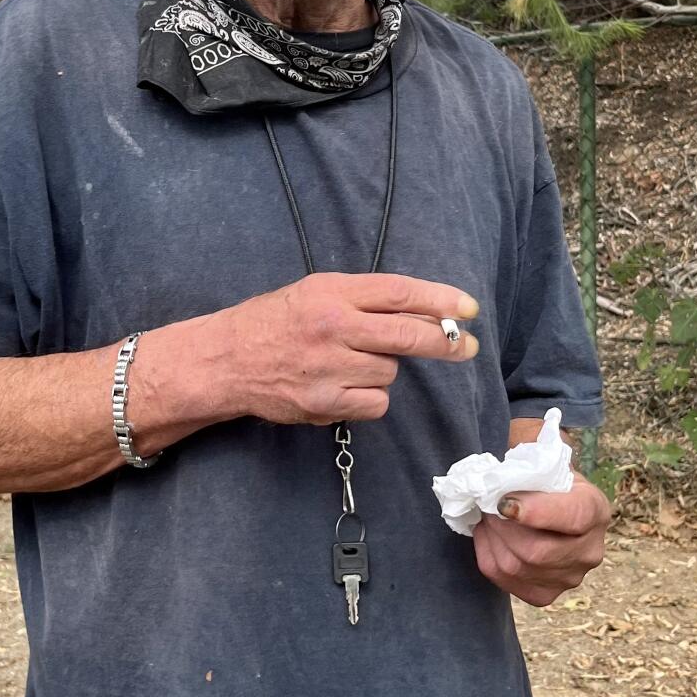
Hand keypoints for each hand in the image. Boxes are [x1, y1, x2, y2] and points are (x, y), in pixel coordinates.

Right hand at [207, 271, 478, 425]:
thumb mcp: (317, 292)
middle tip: (467, 346)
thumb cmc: (277, 322)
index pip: (399, 292)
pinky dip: (368, 399)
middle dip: (446, 341)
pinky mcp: (324, 403)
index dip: (440, 300)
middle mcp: (333, 327)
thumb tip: (424, 310)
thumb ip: (365, 299)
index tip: (469, 308)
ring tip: (348, 363)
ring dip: (381, 370)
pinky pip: (375, 404)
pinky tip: (343, 387)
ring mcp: (329, 368)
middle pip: (408, 335)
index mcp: (332, 293)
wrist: (228, 360)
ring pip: (390, 373)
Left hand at [473, 472, 609, 606]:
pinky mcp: (546, 594)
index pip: (572, 517)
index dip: (535, 512)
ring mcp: (571, 578)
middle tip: (486, 506)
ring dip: (491, 540)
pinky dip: (488, 556)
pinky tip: (489, 537)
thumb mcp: (546, 466)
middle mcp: (590, 551)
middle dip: (502, 528)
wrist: (551, 504)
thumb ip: (528, 473)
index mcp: (596, 510)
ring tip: (487, 518)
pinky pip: (505, 581)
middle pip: (536, 552)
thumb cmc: (545, 481)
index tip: (504, 502)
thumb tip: (498, 485)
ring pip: (517, 567)